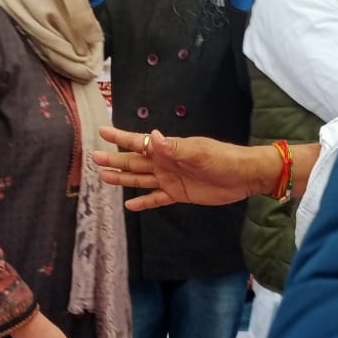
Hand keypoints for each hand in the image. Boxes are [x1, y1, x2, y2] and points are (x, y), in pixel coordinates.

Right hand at [93, 126, 321, 209]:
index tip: (102, 132)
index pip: (139, 143)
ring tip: (103, 177)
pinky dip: (143, 202)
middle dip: (115, 160)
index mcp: (168, 150)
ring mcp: (170, 179)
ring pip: (140, 179)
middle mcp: (165, 163)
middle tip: (94, 158)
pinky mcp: (178, 195)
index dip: (120, 138)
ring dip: (123, 178)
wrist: (243, 176)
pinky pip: (156, 198)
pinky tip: (129, 205)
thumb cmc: (223, 159)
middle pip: (134, 161)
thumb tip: (151, 137)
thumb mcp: (199, 152)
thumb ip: (174, 147)